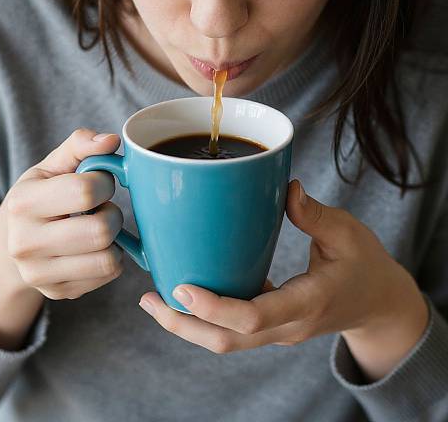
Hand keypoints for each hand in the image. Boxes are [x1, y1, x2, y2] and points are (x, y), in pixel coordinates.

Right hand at [4, 128, 124, 299]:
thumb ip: (80, 145)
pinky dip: (111, 258)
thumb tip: (111, 140)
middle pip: (101, 230)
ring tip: (97, 227)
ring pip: (109, 258)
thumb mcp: (52, 166)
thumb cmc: (41, 197)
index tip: (97, 184)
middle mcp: (25, 244)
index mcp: (23, 203)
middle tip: (101, 209)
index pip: (86, 191)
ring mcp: (40, 274)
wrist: (11, 243)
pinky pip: (109, 275)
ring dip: (114, 239)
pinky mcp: (58, 292)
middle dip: (112, 214)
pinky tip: (94, 247)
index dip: (104, 183)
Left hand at [139, 180, 427, 378]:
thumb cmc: (365, 266)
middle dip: (184, 324)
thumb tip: (285, 188)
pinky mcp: (272, 325)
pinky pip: (233, 330)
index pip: (252, 317)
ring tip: (155, 302)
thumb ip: (315, 214)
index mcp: (307, 303)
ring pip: (225, 341)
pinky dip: (206, 318)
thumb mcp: (348, 233)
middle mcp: (287, 325)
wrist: (379, 304)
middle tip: (149, 300)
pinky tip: (187, 296)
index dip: (213, 306)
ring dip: (188, 326)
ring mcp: (278, 330)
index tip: (181, 287)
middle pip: (226, 340)